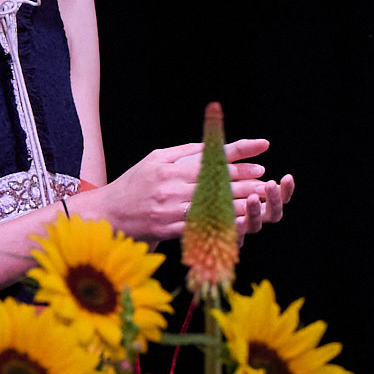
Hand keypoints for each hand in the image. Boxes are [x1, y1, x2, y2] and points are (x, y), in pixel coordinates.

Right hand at [93, 136, 282, 241]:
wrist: (107, 214)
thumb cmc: (134, 184)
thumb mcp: (155, 160)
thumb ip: (184, 153)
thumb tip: (213, 145)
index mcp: (170, 165)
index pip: (211, 154)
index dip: (239, 151)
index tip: (263, 147)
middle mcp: (171, 185)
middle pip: (215, 180)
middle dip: (244, 178)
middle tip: (266, 178)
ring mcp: (170, 208)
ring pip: (211, 204)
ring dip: (239, 202)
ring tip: (260, 200)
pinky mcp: (169, 228)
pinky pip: (200, 226)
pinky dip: (220, 223)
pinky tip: (239, 222)